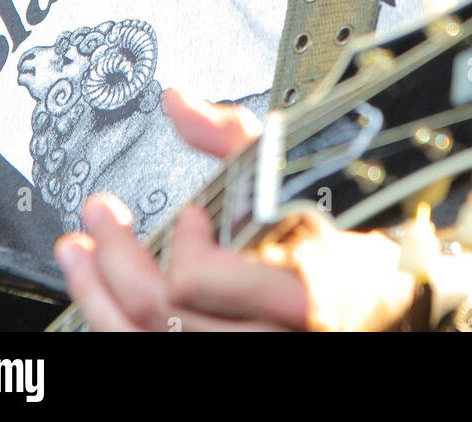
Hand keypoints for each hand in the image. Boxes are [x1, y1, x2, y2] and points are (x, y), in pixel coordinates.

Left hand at [53, 89, 416, 331]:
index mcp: (302, 291)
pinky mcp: (230, 371)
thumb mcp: (302, 178)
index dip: (182, 243)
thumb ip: (235, 140)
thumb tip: (175, 101)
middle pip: (163, 317)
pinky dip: (117, 326)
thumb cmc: (346, 238)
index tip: (189, 213)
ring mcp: (254, 363)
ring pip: (147, 348)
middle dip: (113, 260)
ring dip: (98, 297)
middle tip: (97, 218)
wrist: (392, 305)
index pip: (201, 281)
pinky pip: (153, 363)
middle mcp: (275, 342)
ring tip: (79, 255)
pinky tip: (101, 298)